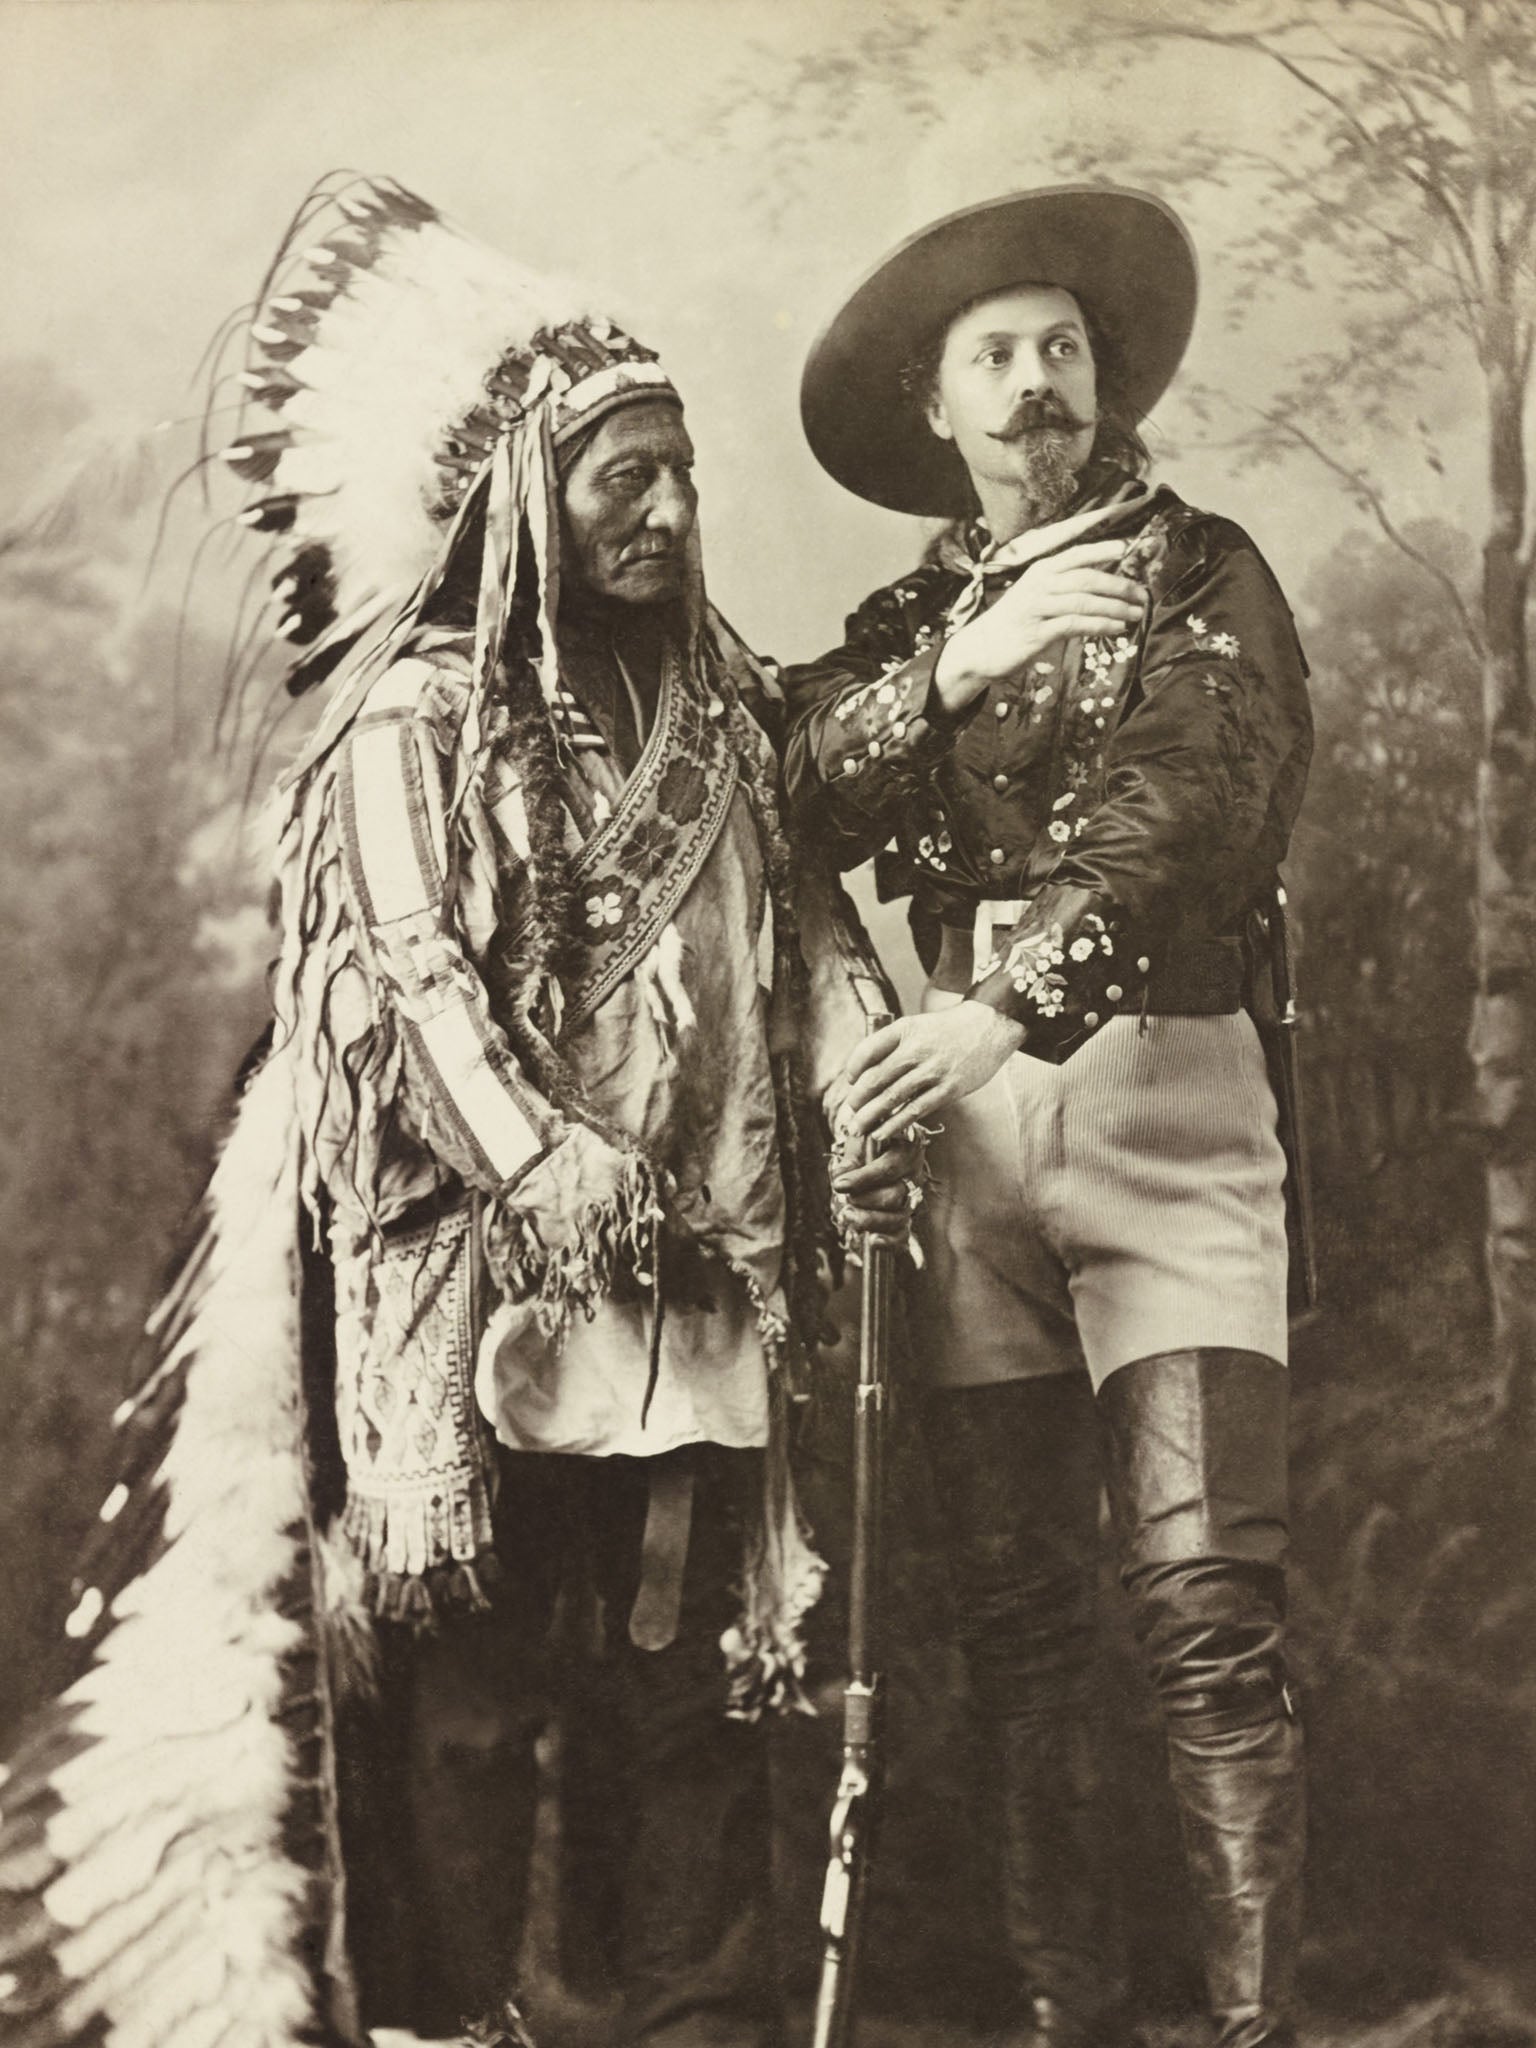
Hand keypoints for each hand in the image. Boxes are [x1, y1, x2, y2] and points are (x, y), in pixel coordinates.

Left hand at [828, 1119, 923, 1244]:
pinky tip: (873, 1241)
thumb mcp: (859, 1139)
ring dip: (870, 1221)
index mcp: (908, 1150)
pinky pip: (903, 1234)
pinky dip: (889, 1241)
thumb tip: (840, 1176)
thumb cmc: (868, 1139)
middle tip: (846, 1198)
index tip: (838, 1185)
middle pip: (894, 1197)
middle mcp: (914, 1175)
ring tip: (847, 1215)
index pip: (888, 1169)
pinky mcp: (905, 1216)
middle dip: (865, 1201)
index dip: (862, 1179)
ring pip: (898, 1217)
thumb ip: (851, 1157)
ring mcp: (911, 1197)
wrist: (878, 1145)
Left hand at [844, 1005, 1025, 1146]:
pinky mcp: (948, 1089)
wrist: (989, 1027)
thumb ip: (891, 1044)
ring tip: (858, 1128)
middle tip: (849, 1113)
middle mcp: (916, 1049)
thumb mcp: (916, 1025)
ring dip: (870, 1117)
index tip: (849, 1081)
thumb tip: (862, 1073)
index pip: (868, 1050)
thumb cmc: (947, 1030)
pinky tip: (883, 1133)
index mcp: (904, 1030)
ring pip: (892, 1098)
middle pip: (875, 1078)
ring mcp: (933, 1070)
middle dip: (857, 1100)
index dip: (853, 1068)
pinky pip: (915, 1110)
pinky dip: (895, 1124)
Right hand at [933, 539, 1146, 711]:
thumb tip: (1104, 588)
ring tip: (1134, 615)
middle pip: (1087, 578)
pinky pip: (1076, 624)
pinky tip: (1116, 629)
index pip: (1077, 554)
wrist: (981, 648)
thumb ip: (1065, 588)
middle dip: (1119, 586)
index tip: (1127, 548)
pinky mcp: (1037, 632)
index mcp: (1041, 570)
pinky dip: (1100, 626)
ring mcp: (1038, 607)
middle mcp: (1039, 584)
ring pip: (1085, 601)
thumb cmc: (1015, 621)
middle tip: (1141, 595)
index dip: (1103, 549)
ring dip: (1115, 608)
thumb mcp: (1037, 596)